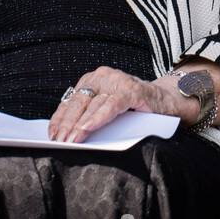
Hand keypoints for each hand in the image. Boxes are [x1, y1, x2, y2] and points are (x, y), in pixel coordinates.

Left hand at [48, 67, 195, 143]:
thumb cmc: (135, 108)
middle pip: (79, 103)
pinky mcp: (132, 90)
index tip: (51, 134)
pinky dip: (98, 119)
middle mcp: (103, 76)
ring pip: (93, 106)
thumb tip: (65, 134)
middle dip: (67, 125)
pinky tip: (87, 130)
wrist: (168, 101)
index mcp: (93, 80)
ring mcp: (118, 81)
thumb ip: (90, 115)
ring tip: (70, 141)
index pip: (70, 101)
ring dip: (80, 125)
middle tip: (59, 142)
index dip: (59, 118)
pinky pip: (111, 106)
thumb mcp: (107, 108)